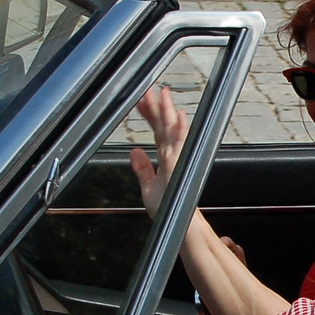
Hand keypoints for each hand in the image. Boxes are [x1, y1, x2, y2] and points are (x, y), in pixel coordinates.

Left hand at [128, 84, 188, 216]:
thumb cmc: (168, 209)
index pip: (156, 131)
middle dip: (156, 106)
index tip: (140, 100)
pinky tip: (179, 117)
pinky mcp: (179, 166)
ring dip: (168, 111)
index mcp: (165, 157)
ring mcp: (177, 159)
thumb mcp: (148, 186)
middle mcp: (172, 155)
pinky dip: (180, 131)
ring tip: (163, 94)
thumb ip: (141, 168)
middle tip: (149, 88)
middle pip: (163, 126)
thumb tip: (134, 152)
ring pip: (171, 130)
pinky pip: (179, 146)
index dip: (148, 115)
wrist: (179, 226)